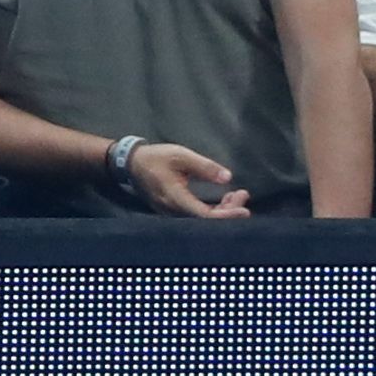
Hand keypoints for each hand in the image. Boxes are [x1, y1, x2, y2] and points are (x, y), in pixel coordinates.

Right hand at [129, 143, 251, 217]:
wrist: (130, 163)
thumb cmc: (156, 158)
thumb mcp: (181, 155)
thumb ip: (205, 167)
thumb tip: (228, 177)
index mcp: (175, 199)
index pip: (205, 215)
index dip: (226, 215)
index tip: (244, 211)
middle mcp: (174, 211)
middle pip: (206, 220)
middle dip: (228, 210)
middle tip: (243, 195)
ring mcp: (173, 213)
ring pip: (203, 218)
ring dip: (222, 208)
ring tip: (238, 195)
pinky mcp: (174, 211)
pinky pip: (197, 215)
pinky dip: (213, 208)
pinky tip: (225, 199)